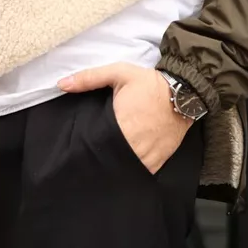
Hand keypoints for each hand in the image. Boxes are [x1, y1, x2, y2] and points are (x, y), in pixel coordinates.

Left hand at [58, 62, 190, 173]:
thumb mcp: (120, 73)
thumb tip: (61, 84)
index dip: (84, 148)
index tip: (80, 145)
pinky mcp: (157, 163)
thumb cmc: (150, 84)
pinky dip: (130, 171)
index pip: (93, 147)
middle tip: (90, 155)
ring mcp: (147, 158)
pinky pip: (138, 174)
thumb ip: (90, 78)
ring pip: (122, 171)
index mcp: (120, 126)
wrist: (186, 93)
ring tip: (105, 161)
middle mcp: (133, 147)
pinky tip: (123, 165)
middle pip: (106, 162)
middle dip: (97, 159)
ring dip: (113, 168)